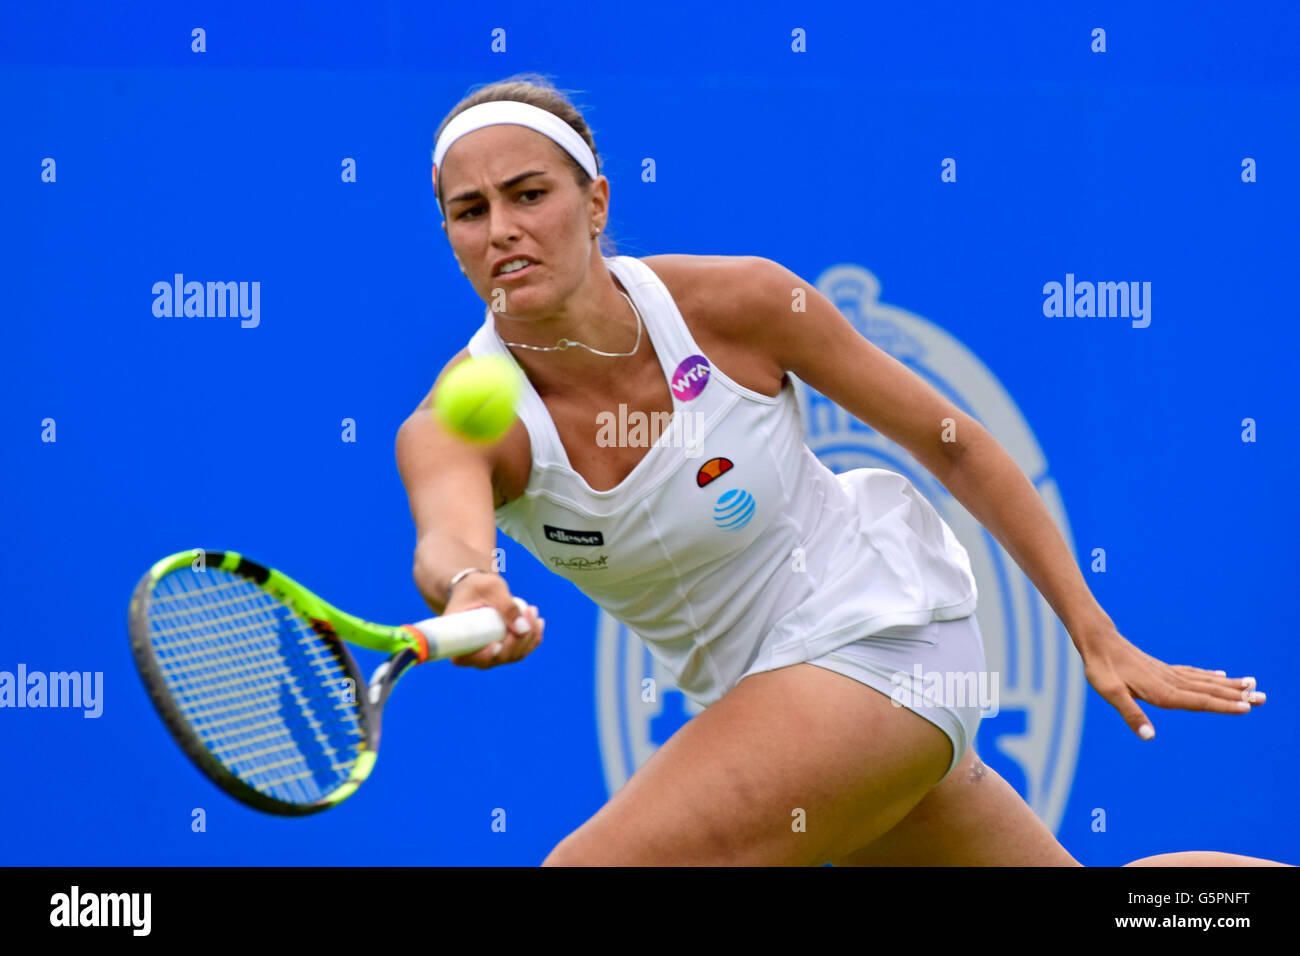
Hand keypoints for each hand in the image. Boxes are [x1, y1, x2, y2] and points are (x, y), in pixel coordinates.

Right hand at [442, 574, 543, 669]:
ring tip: (532, 610)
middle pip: (496, 658)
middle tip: (528, 611)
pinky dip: (532, 639)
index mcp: (456, 637)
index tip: (496, 645)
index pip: (465, 658)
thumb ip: (505, 605)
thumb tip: (523, 629)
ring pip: (512, 656)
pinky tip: (538, 622)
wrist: (477, 588)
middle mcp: (470, 651)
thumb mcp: (490, 588)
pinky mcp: (502, 650)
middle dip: (517, 639)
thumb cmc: (477, 586)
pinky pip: (520, 651)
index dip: (483, 657)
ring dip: (528, 637)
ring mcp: (488, 653)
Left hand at [1078, 625, 1264, 739]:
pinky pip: (1192, 674)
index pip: (1198, 701)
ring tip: (1252, 685)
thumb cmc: (1102, 669)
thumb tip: (1149, 736)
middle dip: (1236, 695)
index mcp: (1162, 691)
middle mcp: (1170, 681)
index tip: (1247, 707)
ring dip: (1229, 685)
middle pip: (1208, 690)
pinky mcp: (1163, 669)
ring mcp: (1168, 673)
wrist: (1098, 642)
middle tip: (1263, 698)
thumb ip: (1130, 714)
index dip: (1223, 705)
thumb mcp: (1110, 693)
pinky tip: (1221, 676)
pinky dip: (1209, 676)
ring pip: (1205, 681)